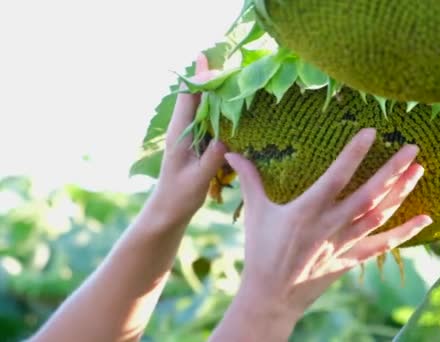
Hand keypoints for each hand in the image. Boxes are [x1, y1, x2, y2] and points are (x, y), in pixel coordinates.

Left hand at [150, 54, 226, 225]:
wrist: (168, 210)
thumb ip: (211, 159)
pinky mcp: (197, 143)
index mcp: (180, 133)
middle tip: (220, 57)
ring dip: (213, 90)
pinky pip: (208, 120)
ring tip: (227, 73)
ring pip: (201, 106)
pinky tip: (230, 104)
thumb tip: (226, 138)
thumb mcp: (197, 179)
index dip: (199, 79)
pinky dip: (218, 108)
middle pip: (195, 95)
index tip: (212, 64)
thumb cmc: (179, 196)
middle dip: (207, 77)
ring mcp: (190, 135)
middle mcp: (183, 129)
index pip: (188, 98)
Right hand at [224, 128, 432, 330]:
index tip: (372, 132)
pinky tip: (425, 218)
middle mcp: (331, 225)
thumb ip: (249, 179)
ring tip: (419, 169)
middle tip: (412, 148)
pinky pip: (383, 245)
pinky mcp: (351, 258)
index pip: (337, 176)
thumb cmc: (261, 250)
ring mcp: (344, 243)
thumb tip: (232, 151)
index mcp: (308, 210)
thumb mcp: (255, 211)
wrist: (272, 296)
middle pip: (369, 195)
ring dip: (401, 193)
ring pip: (380, 215)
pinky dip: (405, 232)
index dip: (354, 154)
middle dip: (393, 170)